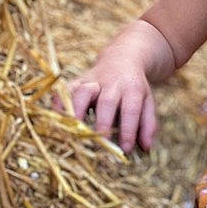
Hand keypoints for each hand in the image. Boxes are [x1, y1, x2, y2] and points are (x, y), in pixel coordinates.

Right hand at [50, 29, 158, 154]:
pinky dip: (60, 102)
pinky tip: (58, 117)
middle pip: (107, 101)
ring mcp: (93, 80)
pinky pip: (66, 89)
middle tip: (101, 142)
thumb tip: (146, 147)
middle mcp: (112, 83)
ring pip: (83, 91)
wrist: (122, 58)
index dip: (128, 130)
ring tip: (75, 130)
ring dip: (77, 110)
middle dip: (103, 122)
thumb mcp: (147, 101)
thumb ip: (148, 124)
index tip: (125, 149)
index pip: (131, 109)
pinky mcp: (78, 80)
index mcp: (132, 88)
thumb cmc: (134, 87)